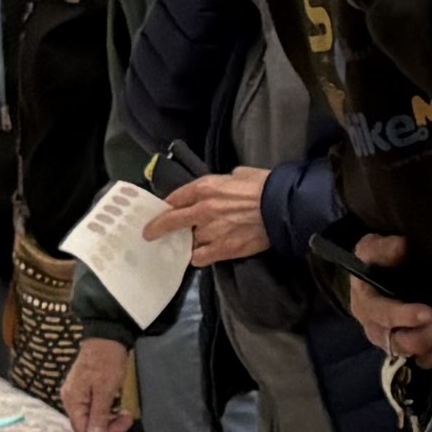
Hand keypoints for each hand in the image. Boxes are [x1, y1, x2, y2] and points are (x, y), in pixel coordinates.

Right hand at [64, 337, 136, 431]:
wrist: (108, 335)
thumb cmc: (107, 360)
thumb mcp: (105, 390)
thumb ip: (99, 416)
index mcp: (72, 401)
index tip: (124, 422)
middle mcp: (71, 400)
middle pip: (87, 426)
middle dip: (109, 426)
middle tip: (128, 416)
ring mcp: (77, 395)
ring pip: (92, 418)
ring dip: (110, 419)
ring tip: (126, 411)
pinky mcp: (85, 390)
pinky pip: (94, 409)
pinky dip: (107, 411)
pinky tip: (118, 406)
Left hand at [152, 169, 273, 268]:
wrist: (282, 207)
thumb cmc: (264, 185)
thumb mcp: (240, 174)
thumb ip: (226, 180)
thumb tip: (227, 182)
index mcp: (206, 187)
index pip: (176, 197)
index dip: (167, 205)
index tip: (162, 210)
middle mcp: (203, 210)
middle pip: (171, 221)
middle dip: (157, 228)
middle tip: (149, 234)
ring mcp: (211, 231)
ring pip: (188, 242)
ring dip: (188, 243)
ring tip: (189, 245)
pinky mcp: (222, 249)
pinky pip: (200, 258)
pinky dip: (198, 257)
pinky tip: (201, 256)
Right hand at [346, 240, 431, 372]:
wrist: (381, 280)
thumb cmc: (377, 264)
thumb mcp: (371, 249)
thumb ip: (382, 248)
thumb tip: (402, 246)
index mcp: (368, 309)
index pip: (384, 318)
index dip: (406, 318)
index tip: (430, 312)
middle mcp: (382, 334)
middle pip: (408, 344)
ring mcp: (404, 347)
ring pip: (427, 359)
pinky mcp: (423, 353)